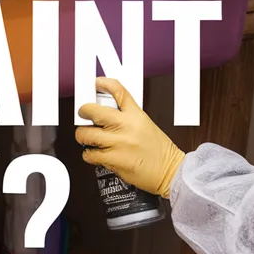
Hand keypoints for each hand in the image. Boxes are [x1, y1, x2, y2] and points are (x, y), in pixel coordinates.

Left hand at [75, 78, 185, 198]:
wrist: (170, 171)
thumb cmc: (159, 150)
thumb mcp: (145, 124)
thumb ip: (127, 117)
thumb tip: (106, 112)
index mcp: (135, 115)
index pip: (118, 92)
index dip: (104, 84)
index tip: (96, 83)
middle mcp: (125, 126)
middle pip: (93, 111)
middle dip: (83, 112)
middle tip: (82, 115)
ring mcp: (118, 143)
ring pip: (85, 134)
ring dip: (83, 136)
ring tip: (88, 138)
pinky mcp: (113, 159)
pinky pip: (89, 154)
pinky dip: (88, 155)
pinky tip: (95, 154)